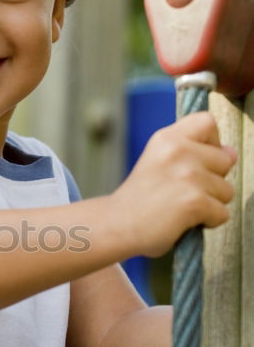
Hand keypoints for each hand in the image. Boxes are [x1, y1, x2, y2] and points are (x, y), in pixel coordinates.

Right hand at [113, 111, 236, 258]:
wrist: (116, 225)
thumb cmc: (139, 198)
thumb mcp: (158, 161)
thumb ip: (193, 153)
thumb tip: (231, 153)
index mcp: (167, 138)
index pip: (207, 122)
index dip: (211, 142)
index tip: (197, 160)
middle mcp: (179, 151)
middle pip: (226, 160)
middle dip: (213, 179)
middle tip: (184, 191)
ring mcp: (188, 176)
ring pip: (227, 190)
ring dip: (211, 203)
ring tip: (182, 207)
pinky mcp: (195, 201)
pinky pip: (222, 213)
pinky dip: (208, 222)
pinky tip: (184, 221)